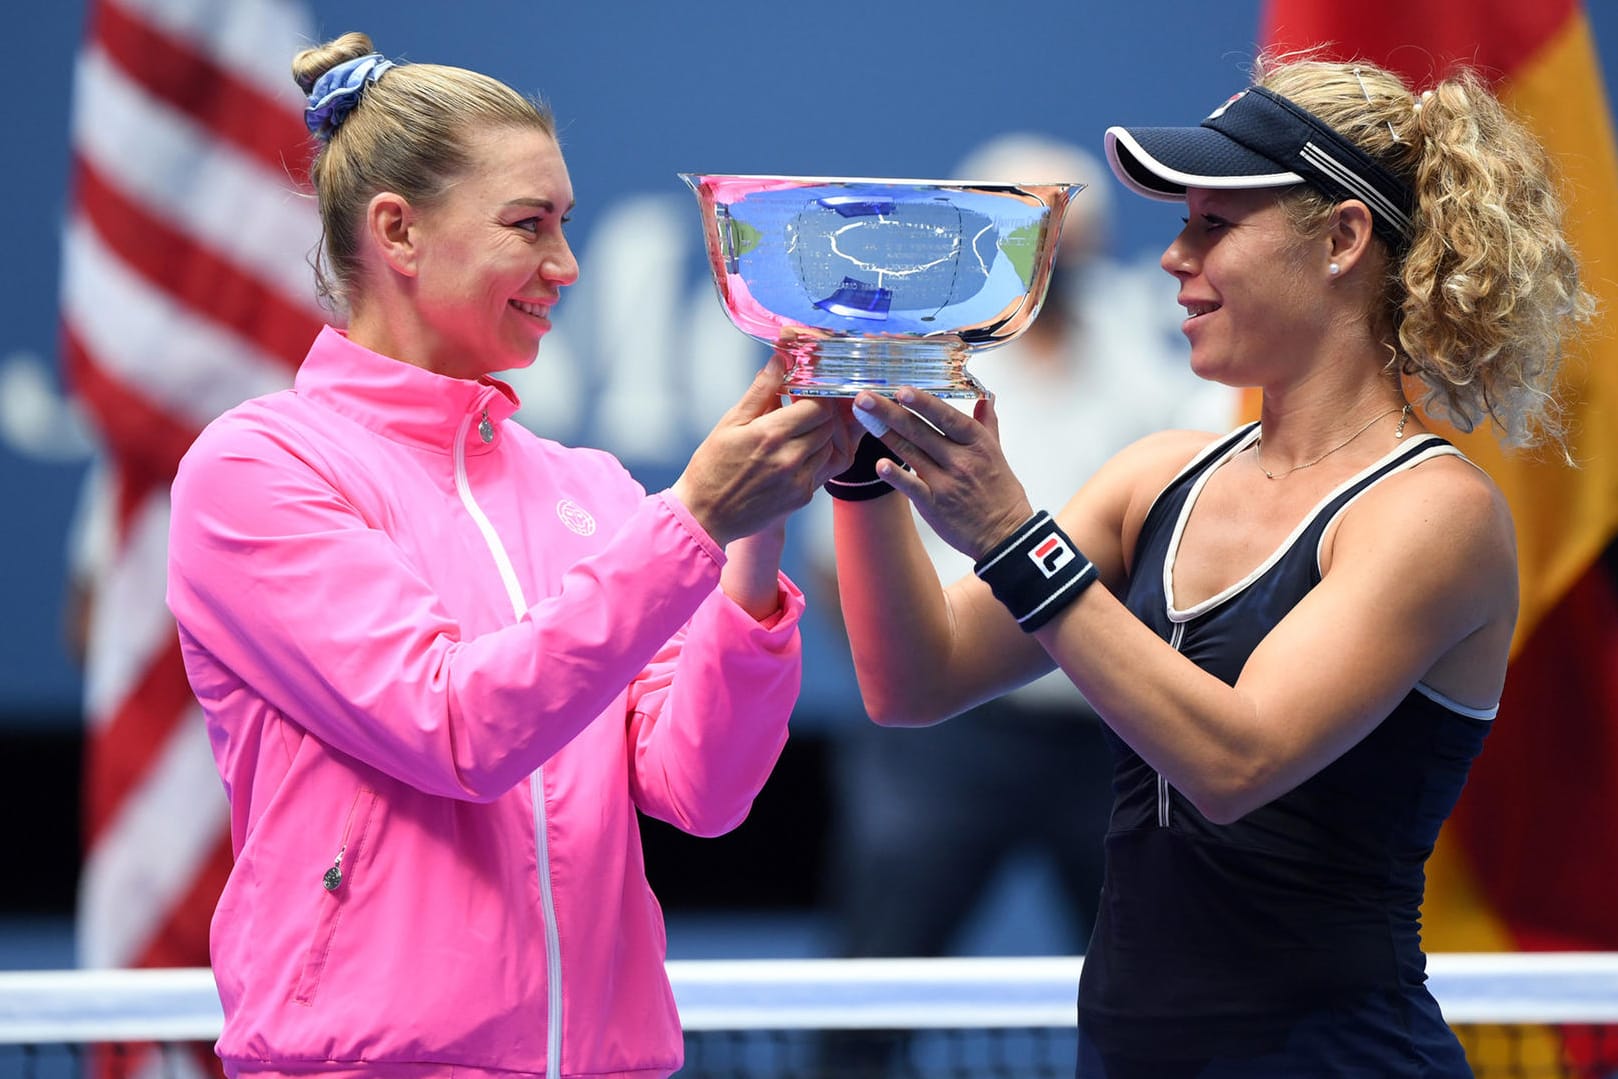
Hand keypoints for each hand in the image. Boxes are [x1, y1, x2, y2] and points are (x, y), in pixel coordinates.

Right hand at [672, 356, 856, 544]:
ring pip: (829, 447)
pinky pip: (822, 469)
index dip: (815, 394)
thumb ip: (760, 392)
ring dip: (819, 435)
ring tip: (796, 431)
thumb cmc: (712, 466)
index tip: (803, 390)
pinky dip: (814, 457)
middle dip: (818, 412)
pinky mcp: (802, 497)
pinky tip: (794, 453)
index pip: (818, 405)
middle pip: (828, 425)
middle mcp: (790, 459)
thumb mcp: (730, 423)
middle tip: (801, 407)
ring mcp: (799, 481)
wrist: (705, 515)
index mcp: (770, 435)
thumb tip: (779, 361)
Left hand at [850, 387, 1032, 559]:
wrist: (1005, 535)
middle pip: (920, 430)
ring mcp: (946, 482)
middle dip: (890, 411)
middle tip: (865, 397)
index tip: (902, 390)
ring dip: (885, 433)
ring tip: (864, 417)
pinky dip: (895, 475)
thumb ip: (987, 424)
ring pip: (911, 452)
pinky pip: (911, 486)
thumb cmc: (1001, 494)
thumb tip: (986, 398)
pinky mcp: (934, 505)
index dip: (923, 403)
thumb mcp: (998, 453)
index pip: (947, 416)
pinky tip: (879, 464)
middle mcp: (961, 460)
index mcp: (977, 443)